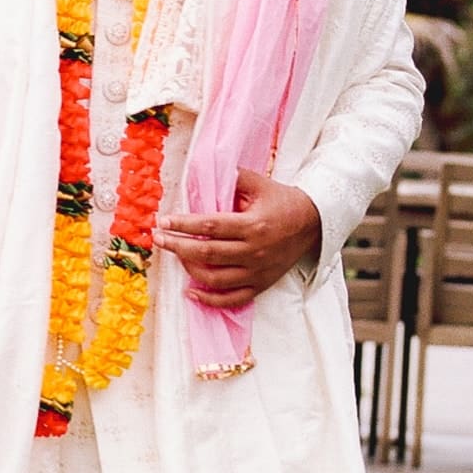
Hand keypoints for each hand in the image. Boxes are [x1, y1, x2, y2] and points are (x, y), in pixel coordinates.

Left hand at [154, 171, 322, 310]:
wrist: (314, 223)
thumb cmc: (282, 201)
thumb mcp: (260, 184)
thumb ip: (232, 179)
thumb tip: (202, 173)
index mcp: (253, 225)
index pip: (210, 227)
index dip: (183, 225)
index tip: (162, 222)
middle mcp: (254, 251)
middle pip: (207, 253)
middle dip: (177, 246)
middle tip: (157, 239)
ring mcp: (257, 272)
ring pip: (215, 278)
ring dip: (189, 269)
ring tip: (175, 255)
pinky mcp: (261, 285)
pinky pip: (232, 298)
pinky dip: (209, 299)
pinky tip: (190, 291)